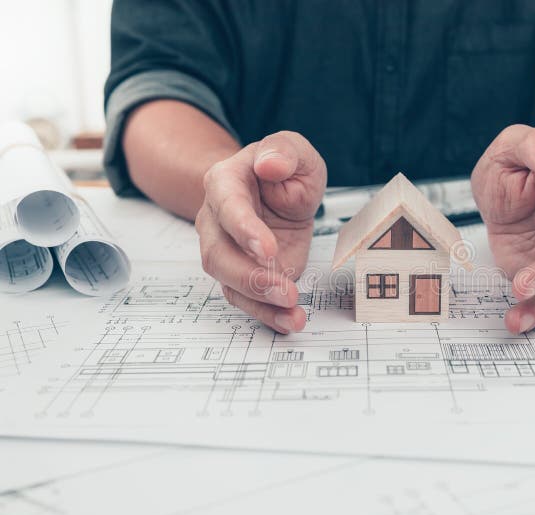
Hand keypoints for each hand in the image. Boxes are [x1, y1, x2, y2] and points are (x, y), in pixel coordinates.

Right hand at [196, 131, 326, 332]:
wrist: (279, 190)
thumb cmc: (283, 169)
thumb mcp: (294, 151)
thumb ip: (285, 151)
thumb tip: (270, 163)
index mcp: (225, 182)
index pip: (227, 206)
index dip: (245, 229)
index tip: (268, 248)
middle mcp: (216, 219)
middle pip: (218, 254)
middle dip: (251, 276)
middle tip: (285, 289)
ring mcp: (226, 250)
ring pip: (229, 282)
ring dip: (260, 301)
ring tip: (292, 310)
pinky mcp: (243, 273)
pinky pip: (246, 298)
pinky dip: (267, 314)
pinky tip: (289, 320)